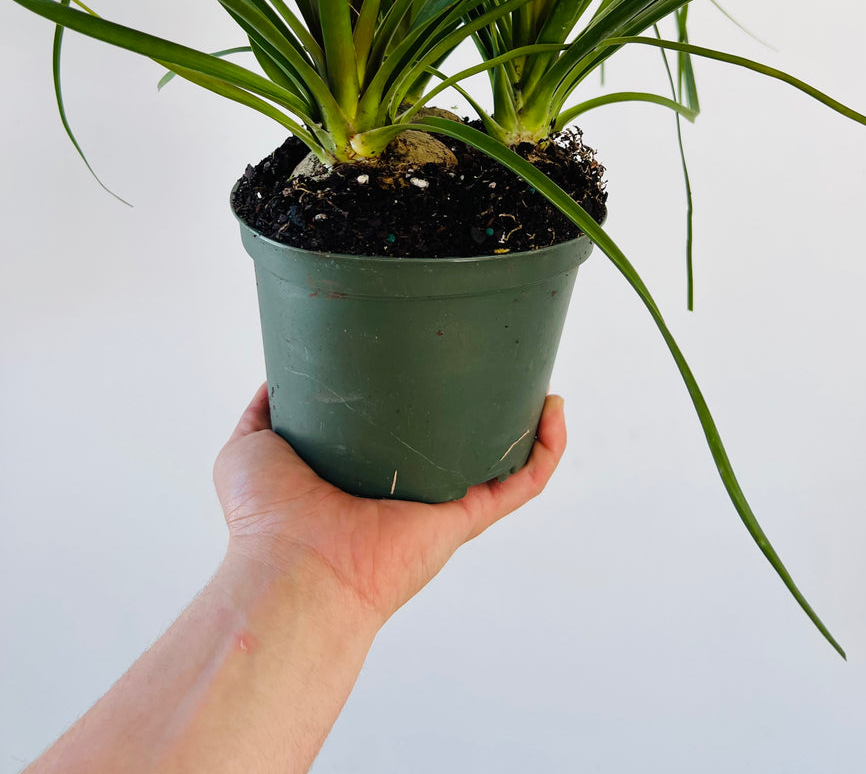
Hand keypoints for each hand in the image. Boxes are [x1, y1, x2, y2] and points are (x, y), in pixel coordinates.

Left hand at [214, 383, 565, 625]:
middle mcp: (411, 487)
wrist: (290, 568)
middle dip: (486, 405)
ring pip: (504, 460)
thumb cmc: (264, 518)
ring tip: (540, 380)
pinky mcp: (465, 518)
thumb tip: (278, 373)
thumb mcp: (251, 444)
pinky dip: (549, 451)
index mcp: (368, 470)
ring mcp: (443, 503)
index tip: (443, 356)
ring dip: (531, 424)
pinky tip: (555, 411)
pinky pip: (523, 484)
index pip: (409, 430)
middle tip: (499, 361)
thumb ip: (265, 407)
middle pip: (462, 440)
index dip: (430, 396)